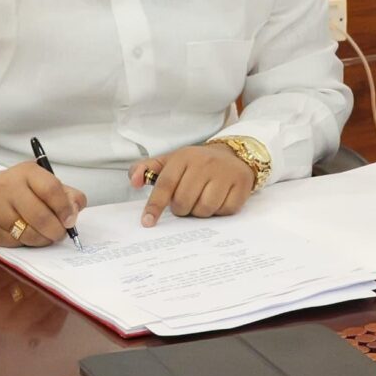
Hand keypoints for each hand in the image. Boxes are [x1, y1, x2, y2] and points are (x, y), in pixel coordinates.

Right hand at [0, 163, 87, 247]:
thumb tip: (75, 210)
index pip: (50, 190)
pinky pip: (16, 244)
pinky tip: (28, 235)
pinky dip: (28, 244)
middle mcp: (8, 189)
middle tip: (61, 233)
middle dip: (56, 230)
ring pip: (29, 234)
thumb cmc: (20, 189)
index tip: (70, 220)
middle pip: (40, 216)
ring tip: (47, 235)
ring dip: (44, 239)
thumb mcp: (42, 181)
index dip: (64, 208)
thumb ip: (65, 194)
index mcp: (26, 173)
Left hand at [130, 143, 256, 226]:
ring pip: (204, 208)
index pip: (165, 184)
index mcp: (184, 157)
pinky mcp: (241, 184)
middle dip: (181, 209)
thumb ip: (146, 169)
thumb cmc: (196, 163)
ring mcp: (225, 173)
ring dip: (200, 211)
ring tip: (201, 200)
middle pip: (184, 202)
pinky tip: (218, 200)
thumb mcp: (171, 161)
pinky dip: (219, 211)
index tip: (148, 222)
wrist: (232, 154)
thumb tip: (134, 181)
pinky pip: (225, 210)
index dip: (155, 205)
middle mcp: (205, 163)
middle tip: (185, 202)